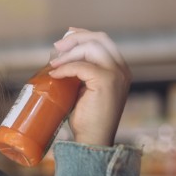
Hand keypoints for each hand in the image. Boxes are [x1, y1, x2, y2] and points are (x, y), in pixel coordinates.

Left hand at [48, 28, 130, 146]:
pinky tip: (55, 74)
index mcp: (120, 70)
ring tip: (53, 63)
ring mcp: (116, 74)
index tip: (66, 36)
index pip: (104, 41)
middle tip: (56, 47)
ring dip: (69, 53)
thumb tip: (62, 57)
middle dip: (75, 38)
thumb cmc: (87, 119)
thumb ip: (82, 73)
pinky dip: (65, 68)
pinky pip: (81, 66)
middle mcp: (122, 69)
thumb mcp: (85, 89)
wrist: (93, 141)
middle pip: (99, 38)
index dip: (84, 34)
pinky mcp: (106, 81)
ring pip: (91, 48)